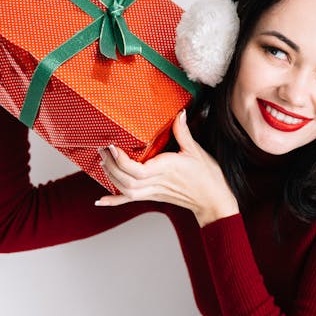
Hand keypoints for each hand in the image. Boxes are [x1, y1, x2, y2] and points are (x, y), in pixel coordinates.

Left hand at [95, 110, 239, 227]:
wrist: (213, 200)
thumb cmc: (208, 176)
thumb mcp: (196, 150)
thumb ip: (183, 131)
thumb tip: (179, 113)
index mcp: (166, 169)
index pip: (138, 169)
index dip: (121, 159)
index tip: (112, 145)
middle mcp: (157, 183)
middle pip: (127, 179)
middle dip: (111, 165)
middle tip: (102, 148)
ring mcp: (154, 192)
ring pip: (126, 190)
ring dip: (111, 177)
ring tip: (103, 161)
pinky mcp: (154, 197)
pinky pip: (131, 202)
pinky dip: (115, 201)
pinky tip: (101, 201)